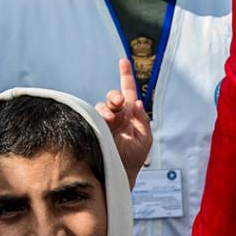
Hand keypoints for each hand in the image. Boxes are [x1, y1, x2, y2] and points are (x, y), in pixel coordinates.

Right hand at [96, 58, 151, 187]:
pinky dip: (94, 117)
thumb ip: (143, 121)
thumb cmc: (134, 158)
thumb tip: (137, 103)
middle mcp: (116, 115)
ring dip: (105, 109)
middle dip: (115, 96)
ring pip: (100, 106)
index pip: (128, 90)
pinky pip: (90, 117)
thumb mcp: (145, 139)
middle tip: (119, 102)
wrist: (119, 174)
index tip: (124, 61)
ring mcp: (103, 122)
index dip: (126, 75)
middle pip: (113, 96)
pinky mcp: (93, 128)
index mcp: (130, 114)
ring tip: (109, 119)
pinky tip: (100, 122)